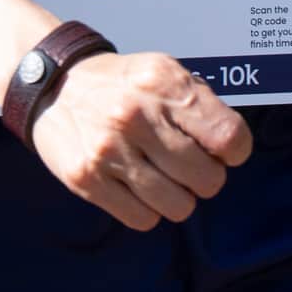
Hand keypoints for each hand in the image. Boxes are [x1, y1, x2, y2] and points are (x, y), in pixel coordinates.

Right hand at [28, 52, 253, 230]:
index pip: (229, 137)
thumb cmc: (124, 84)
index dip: (235, 152)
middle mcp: (137, 115)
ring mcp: (110, 149)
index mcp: (165, 83)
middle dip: (206, 178)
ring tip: (162, 177)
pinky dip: (147, 210)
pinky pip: (143, 219)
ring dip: (177, 198)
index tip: (223, 152)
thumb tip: (231, 149)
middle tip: (188, 166)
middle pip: (208, 179)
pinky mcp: (86, 179)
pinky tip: (137, 187)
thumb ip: (200, 104)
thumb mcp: (165, 72)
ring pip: (178, 206)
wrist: (57, 85)